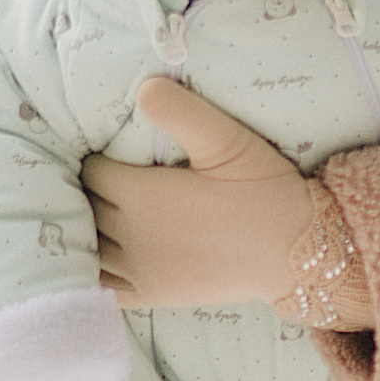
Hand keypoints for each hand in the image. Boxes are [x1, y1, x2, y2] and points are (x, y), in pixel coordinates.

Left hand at [84, 79, 349, 314]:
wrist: (296, 253)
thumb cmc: (264, 192)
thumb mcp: (229, 141)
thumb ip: (183, 113)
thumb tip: (142, 86)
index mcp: (141, 195)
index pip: (89, 170)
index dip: (92, 156)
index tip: (99, 147)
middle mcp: (130, 235)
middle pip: (83, 206)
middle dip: (84, 190)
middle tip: (91, 176)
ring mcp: (138, 269)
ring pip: (85, 246)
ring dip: (83, 227)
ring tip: (91, 210)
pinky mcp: (151, 294)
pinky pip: (101, 286)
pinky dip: (88, 270)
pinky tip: (92, 255)